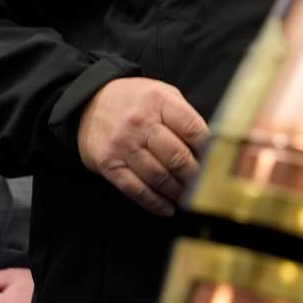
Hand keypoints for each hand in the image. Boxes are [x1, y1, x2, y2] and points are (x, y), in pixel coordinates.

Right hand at [77, 77, 207, 216]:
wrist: (87, 104)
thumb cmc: (134, 101)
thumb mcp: (161, 94)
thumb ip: (183, 115)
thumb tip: (208, 147)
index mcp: (158, 101)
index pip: (193, 129)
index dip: (208, 149)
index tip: (214, 161)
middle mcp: (140, 122)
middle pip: (177, 156)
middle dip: (195, 175)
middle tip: (204, 184)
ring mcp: (123, 145)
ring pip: (158, 176)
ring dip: (177, 191)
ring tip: (188, 196)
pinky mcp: (109, 164)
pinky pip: (136, 189)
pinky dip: (154, 203)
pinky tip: (167, 208)